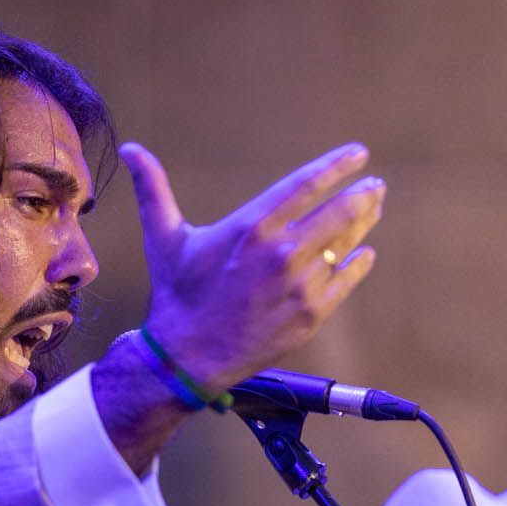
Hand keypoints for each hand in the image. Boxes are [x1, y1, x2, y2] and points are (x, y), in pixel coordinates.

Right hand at [121, 141, 383, 388]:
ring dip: (364, 225)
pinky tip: (365, 254)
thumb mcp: (165, 237)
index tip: (358, 154)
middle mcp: (281, 252)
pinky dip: (358, 264)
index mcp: (251, 226)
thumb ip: (154, 189)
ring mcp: (300, 285)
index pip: (306, 185)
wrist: (188, 356)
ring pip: (345, 246)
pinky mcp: (310, 315)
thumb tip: (130, 148)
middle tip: (376, 185)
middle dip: (363, 195)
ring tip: (374, 209)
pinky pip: (345, 281)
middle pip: (338, 213)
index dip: (337, 166)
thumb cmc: (177, 294)